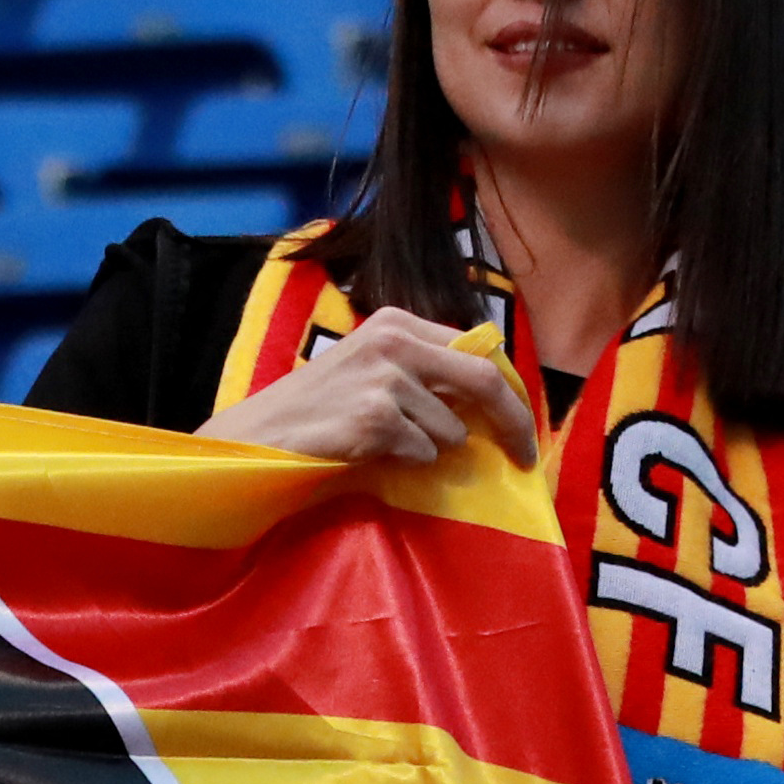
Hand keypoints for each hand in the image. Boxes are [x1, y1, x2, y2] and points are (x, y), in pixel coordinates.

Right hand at [201, 306, 537, 468]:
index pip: (476, 351)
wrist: (258, 436)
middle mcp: (393, 341)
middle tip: (525, 456)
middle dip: (512, 422)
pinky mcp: (375, 418)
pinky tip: (368, 452)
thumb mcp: (369, 370)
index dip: (507, 390)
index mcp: (395, 323)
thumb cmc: (314, 410)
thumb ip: (422, 372)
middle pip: (481, 379)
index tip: (519, 423)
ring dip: (430, 448)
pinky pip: (421, 452)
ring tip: (385, 444)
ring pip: (450, 428)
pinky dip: (404, 461)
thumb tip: (486, 400)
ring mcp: (384, 379)